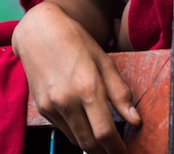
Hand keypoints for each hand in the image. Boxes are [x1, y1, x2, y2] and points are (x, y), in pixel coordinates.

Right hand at [13, 1, 141, 152]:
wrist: (38, 31)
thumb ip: (120, 93)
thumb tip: (135, 120)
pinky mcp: (42, 108)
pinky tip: (84, 122)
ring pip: (75, 140)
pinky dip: (76, 132)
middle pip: (89, 144)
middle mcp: (67, 101)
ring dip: (91, 144)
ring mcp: (51, 106)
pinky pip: (63, 130)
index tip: (125, 153)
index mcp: (87, 87)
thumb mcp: (104, 61)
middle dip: (105, 152)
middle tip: (116, 151)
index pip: (105, 133)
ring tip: (103, 138)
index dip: (117, 149)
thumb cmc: (76, 42)